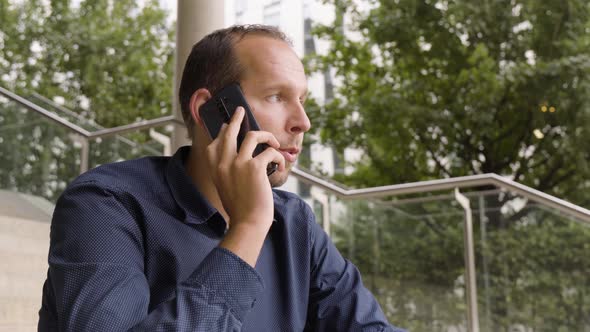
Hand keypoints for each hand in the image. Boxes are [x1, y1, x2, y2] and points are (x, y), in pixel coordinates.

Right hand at [207, 107, 284, 265]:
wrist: (248, 223)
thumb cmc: (241, 208)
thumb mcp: (227, 187)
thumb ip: (229, 171)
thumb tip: (240, 154)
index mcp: (215, 169)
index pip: (214, 144)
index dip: (221, 133)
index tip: (225, 126)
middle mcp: (224, 163)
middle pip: (229, 131)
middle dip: (236, 118)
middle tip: (241, 110)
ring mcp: (238, 164)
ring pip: (253, 135)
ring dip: (267, 136)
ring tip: (274, 142)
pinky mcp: (254, 167)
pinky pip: (270, 152)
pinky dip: (278, 157)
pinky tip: (281, 165)